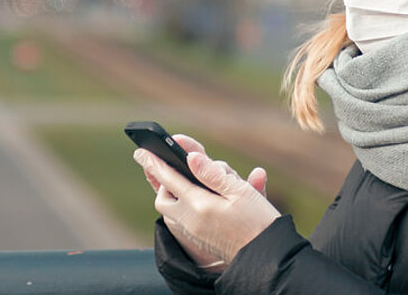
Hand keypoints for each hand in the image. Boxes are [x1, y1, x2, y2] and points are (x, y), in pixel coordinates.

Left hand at [134, 134, 279, 265]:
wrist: (266, 257)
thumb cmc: (259, 222)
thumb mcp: (241, 192)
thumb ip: (213, 174)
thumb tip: (191, 157)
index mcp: (200, 205)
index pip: (170, 179)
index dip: (155, 163)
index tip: (141, 151)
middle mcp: (191, 221)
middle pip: (163, 200)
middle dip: (163, 183)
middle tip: (173, 169)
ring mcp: (194, 233)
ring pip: (171, 212)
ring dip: (174, 196)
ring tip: (190, 184)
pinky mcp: (200, 240)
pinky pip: (182, 221)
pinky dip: (184, 207)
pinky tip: (201, 201)